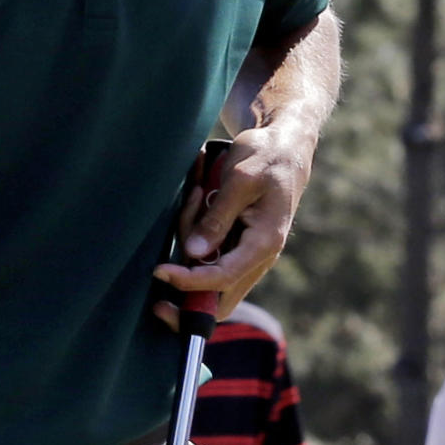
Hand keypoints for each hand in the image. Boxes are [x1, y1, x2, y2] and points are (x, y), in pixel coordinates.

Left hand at [152, 123, 314, 326]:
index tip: (160, 272)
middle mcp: (258, 256)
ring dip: (191, 236)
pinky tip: (199, 192)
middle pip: (219, 298)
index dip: (189, 281)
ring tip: (198, 189)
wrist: (286, 146)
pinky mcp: (238, 241)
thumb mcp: (239, 181)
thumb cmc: (266, 157)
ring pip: (208, 270)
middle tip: (158, 272)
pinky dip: (196, 226)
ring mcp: (248, 251)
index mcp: (264, 242)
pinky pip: (210, 249)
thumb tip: (193, 254)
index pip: (223, 278)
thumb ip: (217, 218)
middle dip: (186, 291)